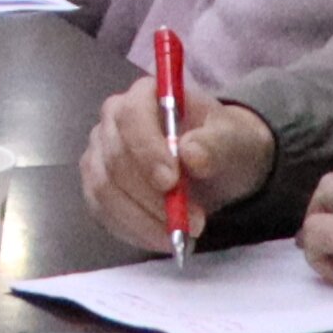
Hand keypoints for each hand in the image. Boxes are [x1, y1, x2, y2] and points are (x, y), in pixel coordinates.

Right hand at [77, 77, 273, 250]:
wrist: (220, 168)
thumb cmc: (224, 145)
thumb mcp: (234, 140)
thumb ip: (216, 143)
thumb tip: (191, 154)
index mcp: (144, 95)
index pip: (130, 117)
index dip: (146, 150)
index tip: (171, 182)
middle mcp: (112, 120)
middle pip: (114, 158)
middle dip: (150, 196)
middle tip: (192, 222)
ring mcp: (100, 153)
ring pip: (104, 189)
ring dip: (142, 219)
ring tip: (182, 233)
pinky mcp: (98, 186)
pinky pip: (103, 211)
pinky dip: (132, 230)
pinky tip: (162, 237)